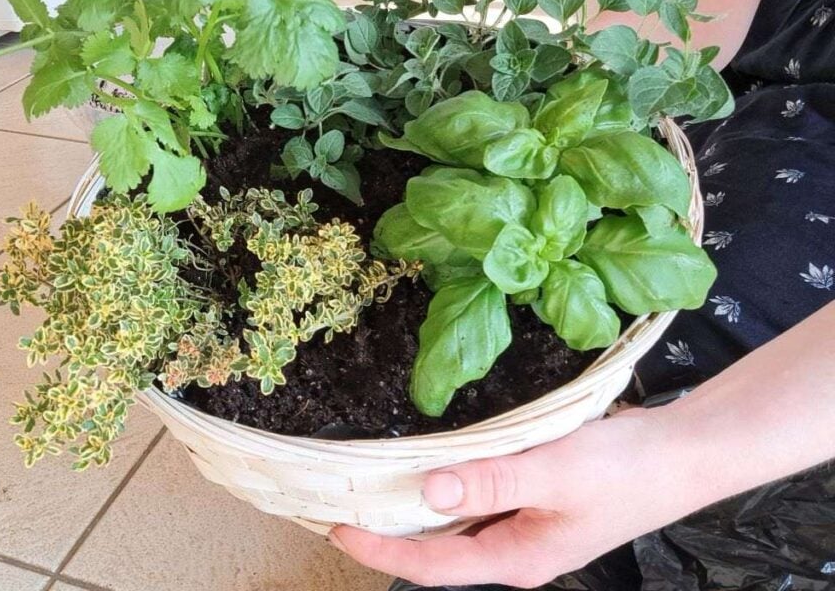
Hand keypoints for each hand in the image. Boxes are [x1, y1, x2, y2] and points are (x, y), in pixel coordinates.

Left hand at [329, 408, 701, 588]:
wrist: (680, 454)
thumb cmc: (622, 469)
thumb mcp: (551, 472)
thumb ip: (488, 483)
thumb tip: (427, 494)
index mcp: (516, 559)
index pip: (431, 564)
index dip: (381, 551)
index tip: (337, 530)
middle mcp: (516, 552)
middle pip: (438, 550)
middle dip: (389, 532)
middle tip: (343, 504)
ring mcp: (527, 530)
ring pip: (456, 525)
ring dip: (417, 509)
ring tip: (373, 486)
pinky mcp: (535, 504)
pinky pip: (479, 503)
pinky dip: (449, 489)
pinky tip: (433, 467)